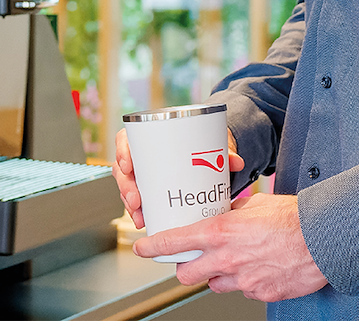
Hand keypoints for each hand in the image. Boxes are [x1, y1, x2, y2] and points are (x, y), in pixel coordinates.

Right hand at [113, 127, 242, 229]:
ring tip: (140, 217)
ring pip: (128, 186)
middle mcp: (144, 154)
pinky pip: (137, 199)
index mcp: (150, 135)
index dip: (122, 153)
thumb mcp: (212, 143)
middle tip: (137, 201)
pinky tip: (142, 221)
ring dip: (129, 204)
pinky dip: (138, 211)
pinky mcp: (151, 189)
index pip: (126, 140)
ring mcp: (146, 173)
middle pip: (124, 169)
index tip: (127, 166)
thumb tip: (236, 162)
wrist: (210, 152)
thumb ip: (224, 151)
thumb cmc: (204, 142)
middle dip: (126, 187)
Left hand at [134, 192, 327, 302]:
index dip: (153, 247)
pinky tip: (258, 268)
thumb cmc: (295, 218)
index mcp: (221, 232)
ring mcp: (244, 279)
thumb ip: (235, 210)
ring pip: (215, 285)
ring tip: (233, 261)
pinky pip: (243, 290)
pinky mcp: (261, 292)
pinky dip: (245, 282)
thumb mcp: (257, 203)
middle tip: (192, 261)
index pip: (175, 242)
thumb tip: (226, 209)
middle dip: (185, 268)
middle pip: (187, 275)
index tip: (143, 247)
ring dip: (217, 276)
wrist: (325, 239)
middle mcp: (227, 258)